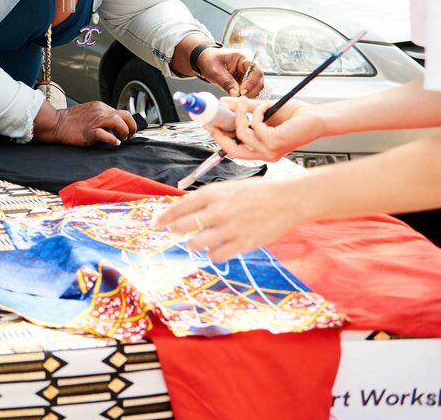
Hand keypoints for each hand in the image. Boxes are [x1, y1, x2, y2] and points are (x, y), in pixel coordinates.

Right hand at [34, 101, 137, 146]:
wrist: (56, 123)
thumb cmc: (70, 120)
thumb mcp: (89, 113)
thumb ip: (102, 118)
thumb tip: (113, 129)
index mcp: (100, 106)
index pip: (121, 112)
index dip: (128, 122)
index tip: (129, 130)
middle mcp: (100, 111)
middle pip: (124, 115)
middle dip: (131, 126)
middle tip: (129, 135)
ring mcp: (95, 121)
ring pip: (118, 122)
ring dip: (124, 132)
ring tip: (122, 139)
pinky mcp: (90, 131)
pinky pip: (106, 135)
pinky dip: (113, 140)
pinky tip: (114, 143)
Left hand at [155, 177, 306, 262]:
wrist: (288, 200)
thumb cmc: (259, 192)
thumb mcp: (229, 188)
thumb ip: (208, 199)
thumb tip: (187, 209)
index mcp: (213, 194)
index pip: (179, 207)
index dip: (165, 217)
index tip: (157, 223)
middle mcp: (217, 211)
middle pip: (183, 226)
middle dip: (175, 231)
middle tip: (173, 233)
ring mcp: (229, 229)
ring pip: (196, 243)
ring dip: (192, 244)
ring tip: (196, 242)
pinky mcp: (242, 244)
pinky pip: (216, 255)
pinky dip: (212, 255)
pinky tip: (215, 251)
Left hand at [196, 48, 263, 97]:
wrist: (204, 60)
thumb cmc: (210, 61)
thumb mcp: (215, 70)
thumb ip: (226, 81)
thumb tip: (236, 94)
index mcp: (243, 58)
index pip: (255, 70)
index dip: (251, 82)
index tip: (242, 91)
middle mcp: (248, 67)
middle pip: (259, 80)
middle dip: (251, 91)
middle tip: (239, 98)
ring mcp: (247, 75)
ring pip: (256, 87)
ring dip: (249, 95)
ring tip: (236, 99)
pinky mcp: (244, 83)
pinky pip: (249, 91)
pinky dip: (245, 96)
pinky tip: (236, 99)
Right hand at [205, 96, 322, 161]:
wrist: (316, 117)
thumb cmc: (295, 116)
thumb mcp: (263, 112)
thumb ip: (244, 110)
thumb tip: (224, 103)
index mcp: (261, 151)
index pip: (234, 150)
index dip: (219, 138)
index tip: (209, 125)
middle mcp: (265, 155)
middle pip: (232, 150)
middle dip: (220, 134)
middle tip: (214, 119)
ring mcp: (269, 151)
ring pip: (241, 135)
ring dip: (242, 114)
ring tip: (249, 103)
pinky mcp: (274, 143)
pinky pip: (254, 125)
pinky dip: (257, 112)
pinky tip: (265, 107)